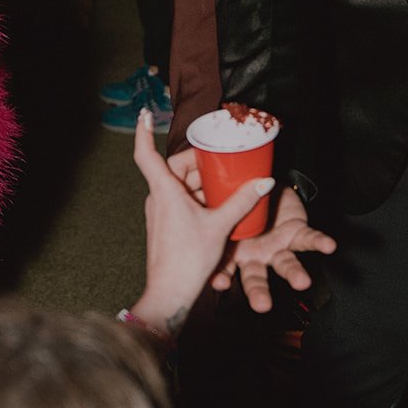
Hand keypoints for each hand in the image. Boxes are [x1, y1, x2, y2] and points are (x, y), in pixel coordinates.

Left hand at [129, 109, 276, 335]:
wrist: (170, 294)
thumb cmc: (188, 260)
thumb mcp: (220, 226)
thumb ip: (242, 201)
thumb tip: (263, 182)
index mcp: (165, 191)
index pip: (146, 154)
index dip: (143, 132)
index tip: (145, 113)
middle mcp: (158, 198)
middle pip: (174, 167)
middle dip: (198, 162)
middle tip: (222, 159)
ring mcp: (160, 212)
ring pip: (180, 185)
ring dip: (201, 181)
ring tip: (226, 182)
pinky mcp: (166, 224)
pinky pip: (182, 200)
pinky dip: (199, 196)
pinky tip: (219, 203)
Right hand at [210, 184, 336, 313]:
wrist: (265, 190)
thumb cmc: (240, 201)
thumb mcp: (224, 204)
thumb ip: (215, 206)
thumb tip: (196, 192)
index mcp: (233, 252)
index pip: (224, 268)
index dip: (220, 276)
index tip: (220, 284)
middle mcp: (256, 256)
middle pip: (255, 278)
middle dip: (259, 293)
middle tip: (263, 306)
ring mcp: (277, 248)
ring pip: (285, 264)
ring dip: (294, 274)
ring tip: (302, 282)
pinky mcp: (296, 234)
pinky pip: (309, 238)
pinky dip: (320, 242)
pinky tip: (329, 246)